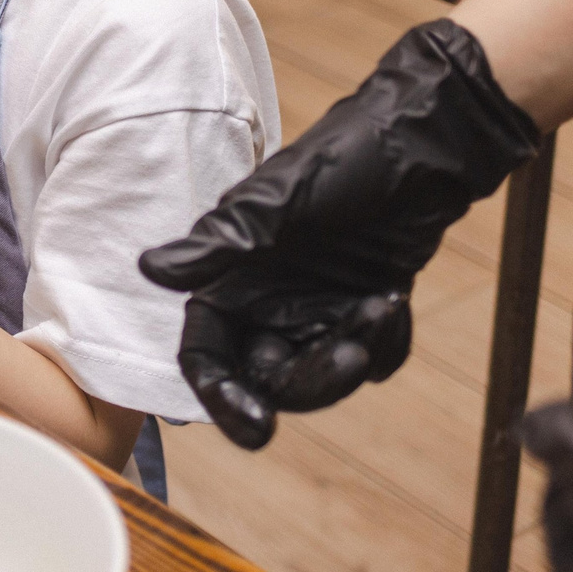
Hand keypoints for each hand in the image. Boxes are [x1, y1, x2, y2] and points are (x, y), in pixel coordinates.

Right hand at [137, 19, 541, 448]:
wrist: (422, 143)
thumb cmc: (344, 159)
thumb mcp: (277, 204)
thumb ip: (218, 245)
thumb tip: (149, 270)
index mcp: (233, 274)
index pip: (209, 353)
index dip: (223, 395)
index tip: (258, 428)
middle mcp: (269, 296)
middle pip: (269, 375)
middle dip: (309, 380)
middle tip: (349, 355)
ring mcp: (317, 303)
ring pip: (320, 371)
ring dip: (352, 357)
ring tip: (381, 309)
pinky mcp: (362, 304)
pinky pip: (370, 355)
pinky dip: (384, 342)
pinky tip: (393, 301)